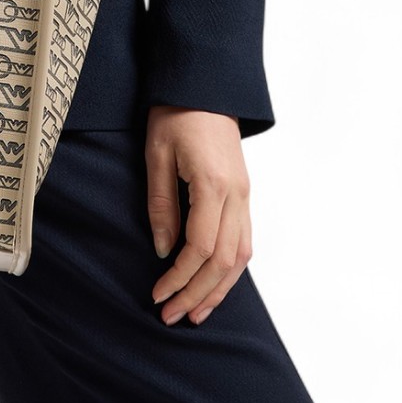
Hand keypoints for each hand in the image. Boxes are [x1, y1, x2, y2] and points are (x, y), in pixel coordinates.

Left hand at [144, 105, 252, 326]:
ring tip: (196, 313)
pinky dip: (230, 269)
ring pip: (241, 257)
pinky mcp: (244, 194)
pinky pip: (244, 241)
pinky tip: (215, 284)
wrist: (204, 85)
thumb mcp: (156, 154)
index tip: (158, 295)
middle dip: (197, 294)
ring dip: (219, 289)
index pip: (201, 248)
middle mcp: (237, 195)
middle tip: (171, 317)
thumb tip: (164, 251)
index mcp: (213, 185)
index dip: (180, 278)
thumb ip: (161, 203)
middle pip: (224, 261)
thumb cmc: (174, 113)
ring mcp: (245, 196)